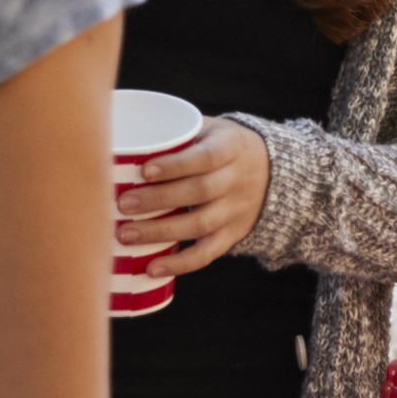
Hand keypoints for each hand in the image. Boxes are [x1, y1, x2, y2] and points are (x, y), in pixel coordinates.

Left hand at [115, 118, 270, 278]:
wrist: (273, 173)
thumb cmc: (223, 146)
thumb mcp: (211, 131)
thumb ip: (178, 135)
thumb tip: (123, 142)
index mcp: (232, 148)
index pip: (206, 157)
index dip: (176, 165)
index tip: (144, 171)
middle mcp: (237, 181)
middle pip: (200, 191)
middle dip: (158, 199)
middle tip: (123, 204)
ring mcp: (236, 211)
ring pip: (200, 224)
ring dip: (161, 232)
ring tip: (126, 235)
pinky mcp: (232, 235)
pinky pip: (207, 253)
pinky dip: (180, 263)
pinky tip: (153, 267)